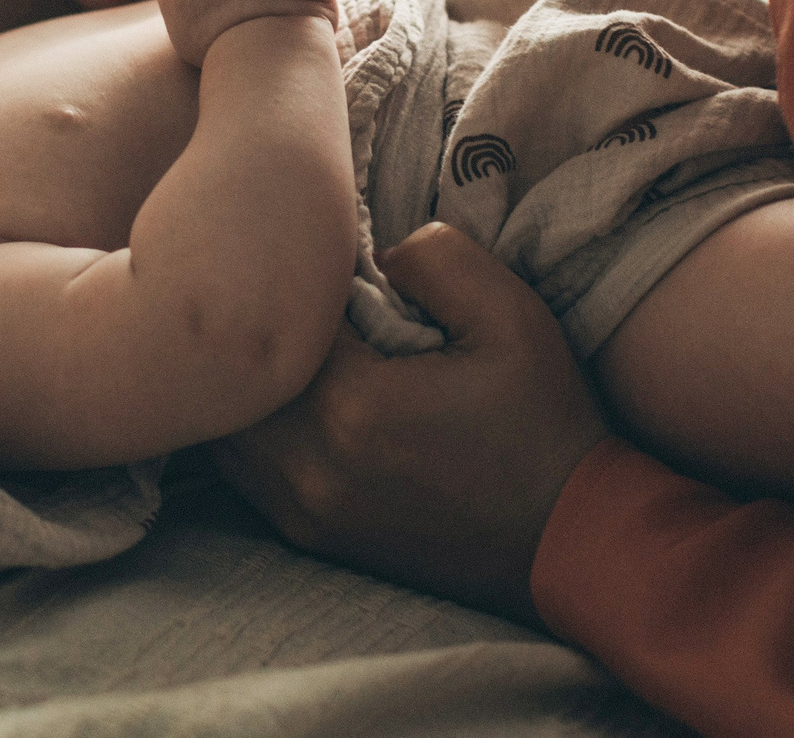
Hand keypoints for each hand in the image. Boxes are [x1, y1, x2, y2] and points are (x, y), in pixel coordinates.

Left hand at [215, 223, 612, 625]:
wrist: (569, 542)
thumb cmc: (543, 423)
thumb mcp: (513, 315)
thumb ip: (437, 256)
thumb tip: (375, 250)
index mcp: (352, 404)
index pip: (275, 317)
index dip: (293, 280)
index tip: (328, 267)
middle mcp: (309, 464)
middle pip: (231, 378)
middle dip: (255, 332)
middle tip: (296, 303)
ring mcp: (303, 509)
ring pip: (224, 431)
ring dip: (246, 385)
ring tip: (292, 351)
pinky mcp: (310, 537)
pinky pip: (244, 472)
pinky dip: (254, 430)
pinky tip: (294, 403)